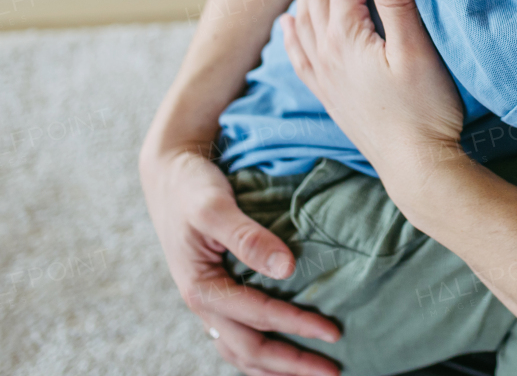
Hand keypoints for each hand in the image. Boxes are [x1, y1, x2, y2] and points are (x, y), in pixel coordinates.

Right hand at [138, 142, 341, 375]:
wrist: (169, 172)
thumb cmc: (192, 187)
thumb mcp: (215, 207)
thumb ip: (248, 237)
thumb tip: (287, 267)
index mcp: (201, 287)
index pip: (258, 317)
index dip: (297, 327)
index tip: (334, 333)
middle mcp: (204, 303)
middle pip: (249, 350)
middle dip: (291, 365)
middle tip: (333, 372)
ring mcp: (209, 302)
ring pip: (241, 351)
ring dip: (276, 368)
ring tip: (310, 373)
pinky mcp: (217, 293)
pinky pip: (238, 335)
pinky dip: (262, 353)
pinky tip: (284, 355)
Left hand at [281, 0, 466, 186]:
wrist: (416, 166)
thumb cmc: (425, 110)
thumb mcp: (417, 50)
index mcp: (345, 36)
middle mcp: (325, 52)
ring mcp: (323, 74)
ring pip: (303, 14)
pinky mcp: (328, 94)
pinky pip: (297, 51)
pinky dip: (292, 27)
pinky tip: (289, 22)